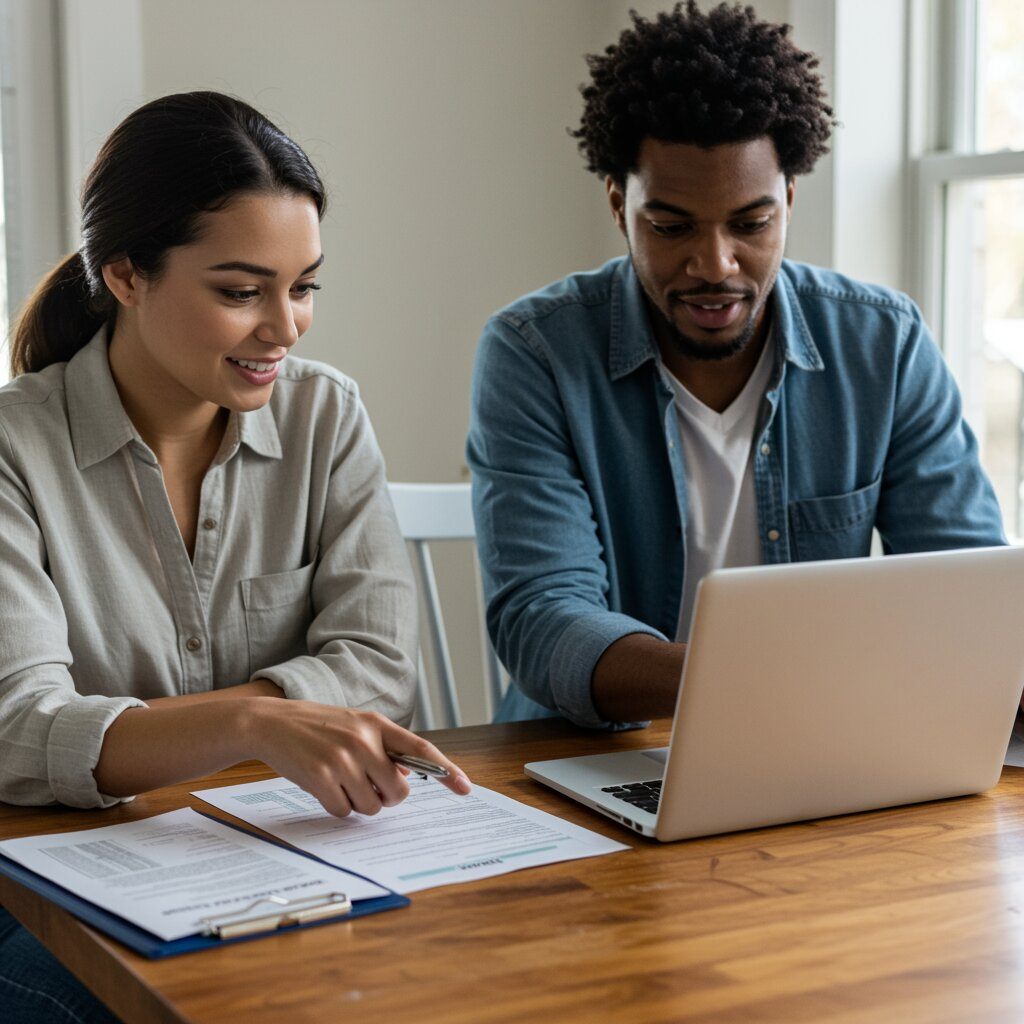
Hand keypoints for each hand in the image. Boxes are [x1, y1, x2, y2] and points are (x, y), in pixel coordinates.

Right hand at [247, 700, 470, 816]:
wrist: (272, 722)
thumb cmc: (317, 727)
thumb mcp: (355, 726)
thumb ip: (383, 748)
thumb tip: (408, 775)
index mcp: (377, 725)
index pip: (421, 750)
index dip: (446, 770)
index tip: (465, 787)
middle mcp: (364, 740)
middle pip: (398, 791)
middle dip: (386, 797)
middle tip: (368, 787)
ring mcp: (343, 759)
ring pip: (371, 806)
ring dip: (358, 803)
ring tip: (340, 781)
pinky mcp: (322, 778)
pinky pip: (344, 811)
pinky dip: (337, 806)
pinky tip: (323, 786)